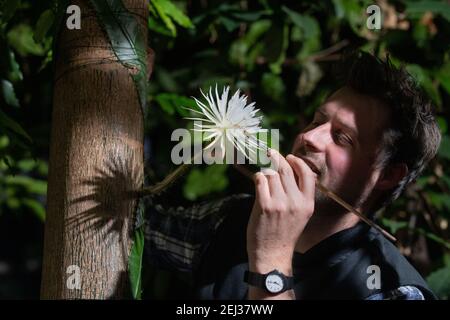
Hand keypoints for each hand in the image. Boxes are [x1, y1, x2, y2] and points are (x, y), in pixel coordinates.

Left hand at [246, 149, 315, 274]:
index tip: (290, 157)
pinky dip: (258, 177)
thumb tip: (288, 172)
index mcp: (307, 203)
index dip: (297, 162)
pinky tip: (258, 179)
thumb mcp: (301, 215)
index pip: (306, 174)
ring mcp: (280, 203)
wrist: (272, 254)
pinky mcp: (264, 205)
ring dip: (265, 168)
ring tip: (263, 169)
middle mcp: (295, 201)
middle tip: (270, 152)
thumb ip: (298, 196)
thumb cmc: (285, 234)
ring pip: (272, 174)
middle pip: (286, 170)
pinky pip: (260, 181)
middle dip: (277, 157)